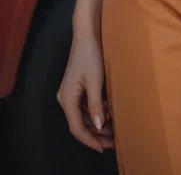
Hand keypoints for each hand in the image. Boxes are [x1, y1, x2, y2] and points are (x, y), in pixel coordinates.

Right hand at [57, 35, 114, 152]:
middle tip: (113, 142)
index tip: (104, 148)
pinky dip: (96, 113)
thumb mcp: (95, 81)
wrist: (87, 34)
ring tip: (113, 131)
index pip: (77, 127)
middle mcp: (66, 98)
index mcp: (67, 99)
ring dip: (96, 124)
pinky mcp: (77, 86)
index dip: (90, 140)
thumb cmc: (91, 55)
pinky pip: (85, 106)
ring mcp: (71, 92)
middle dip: (95, 134)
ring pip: (83, 115)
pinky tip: (109, 115)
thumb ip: (96, 105)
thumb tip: (98, 127)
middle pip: (79, 123)